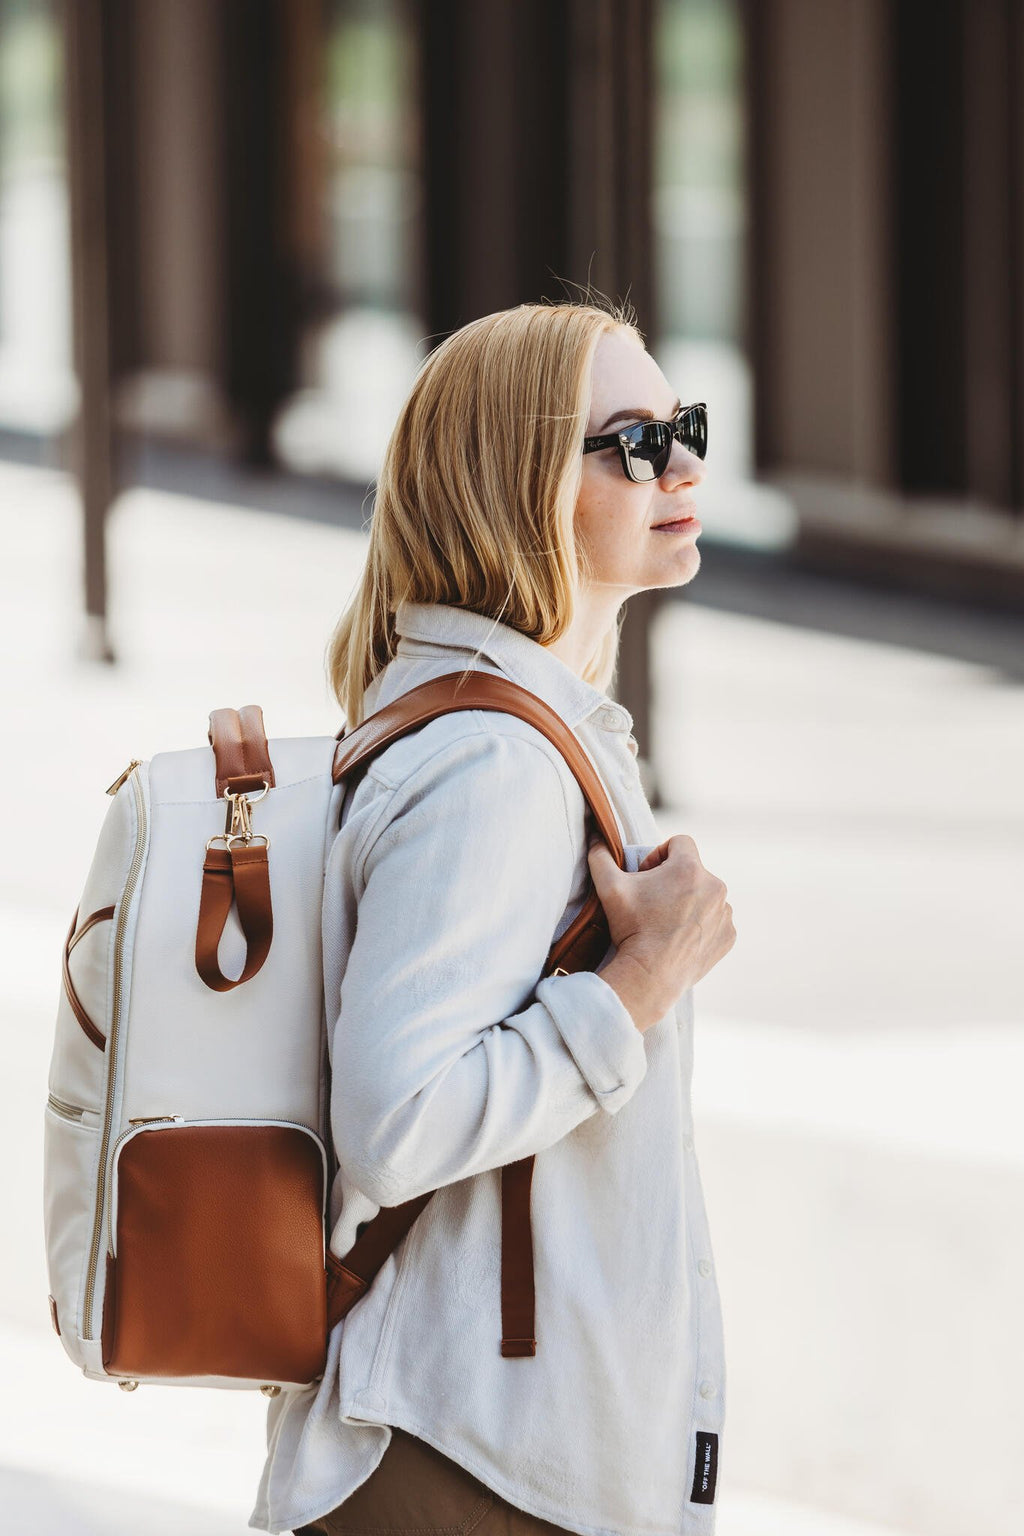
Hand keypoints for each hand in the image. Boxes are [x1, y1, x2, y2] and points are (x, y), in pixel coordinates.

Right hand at [585, 834, 735, 1031]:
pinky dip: (701, 925)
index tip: (647, 873)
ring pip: (707, 896)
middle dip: (674, 880)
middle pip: (694, 871)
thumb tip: (595, 837)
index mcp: (689, 869)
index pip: (680, 842)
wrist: (651, 974)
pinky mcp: (728, 935)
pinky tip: (681, 937)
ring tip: (666, 921)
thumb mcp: (609, 887)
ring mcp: (724, 913)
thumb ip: (601, 856)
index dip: (660, 853)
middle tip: (652, 900)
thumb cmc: (632, 928)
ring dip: (690, 902)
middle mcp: (715, 886)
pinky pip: (716, 921)